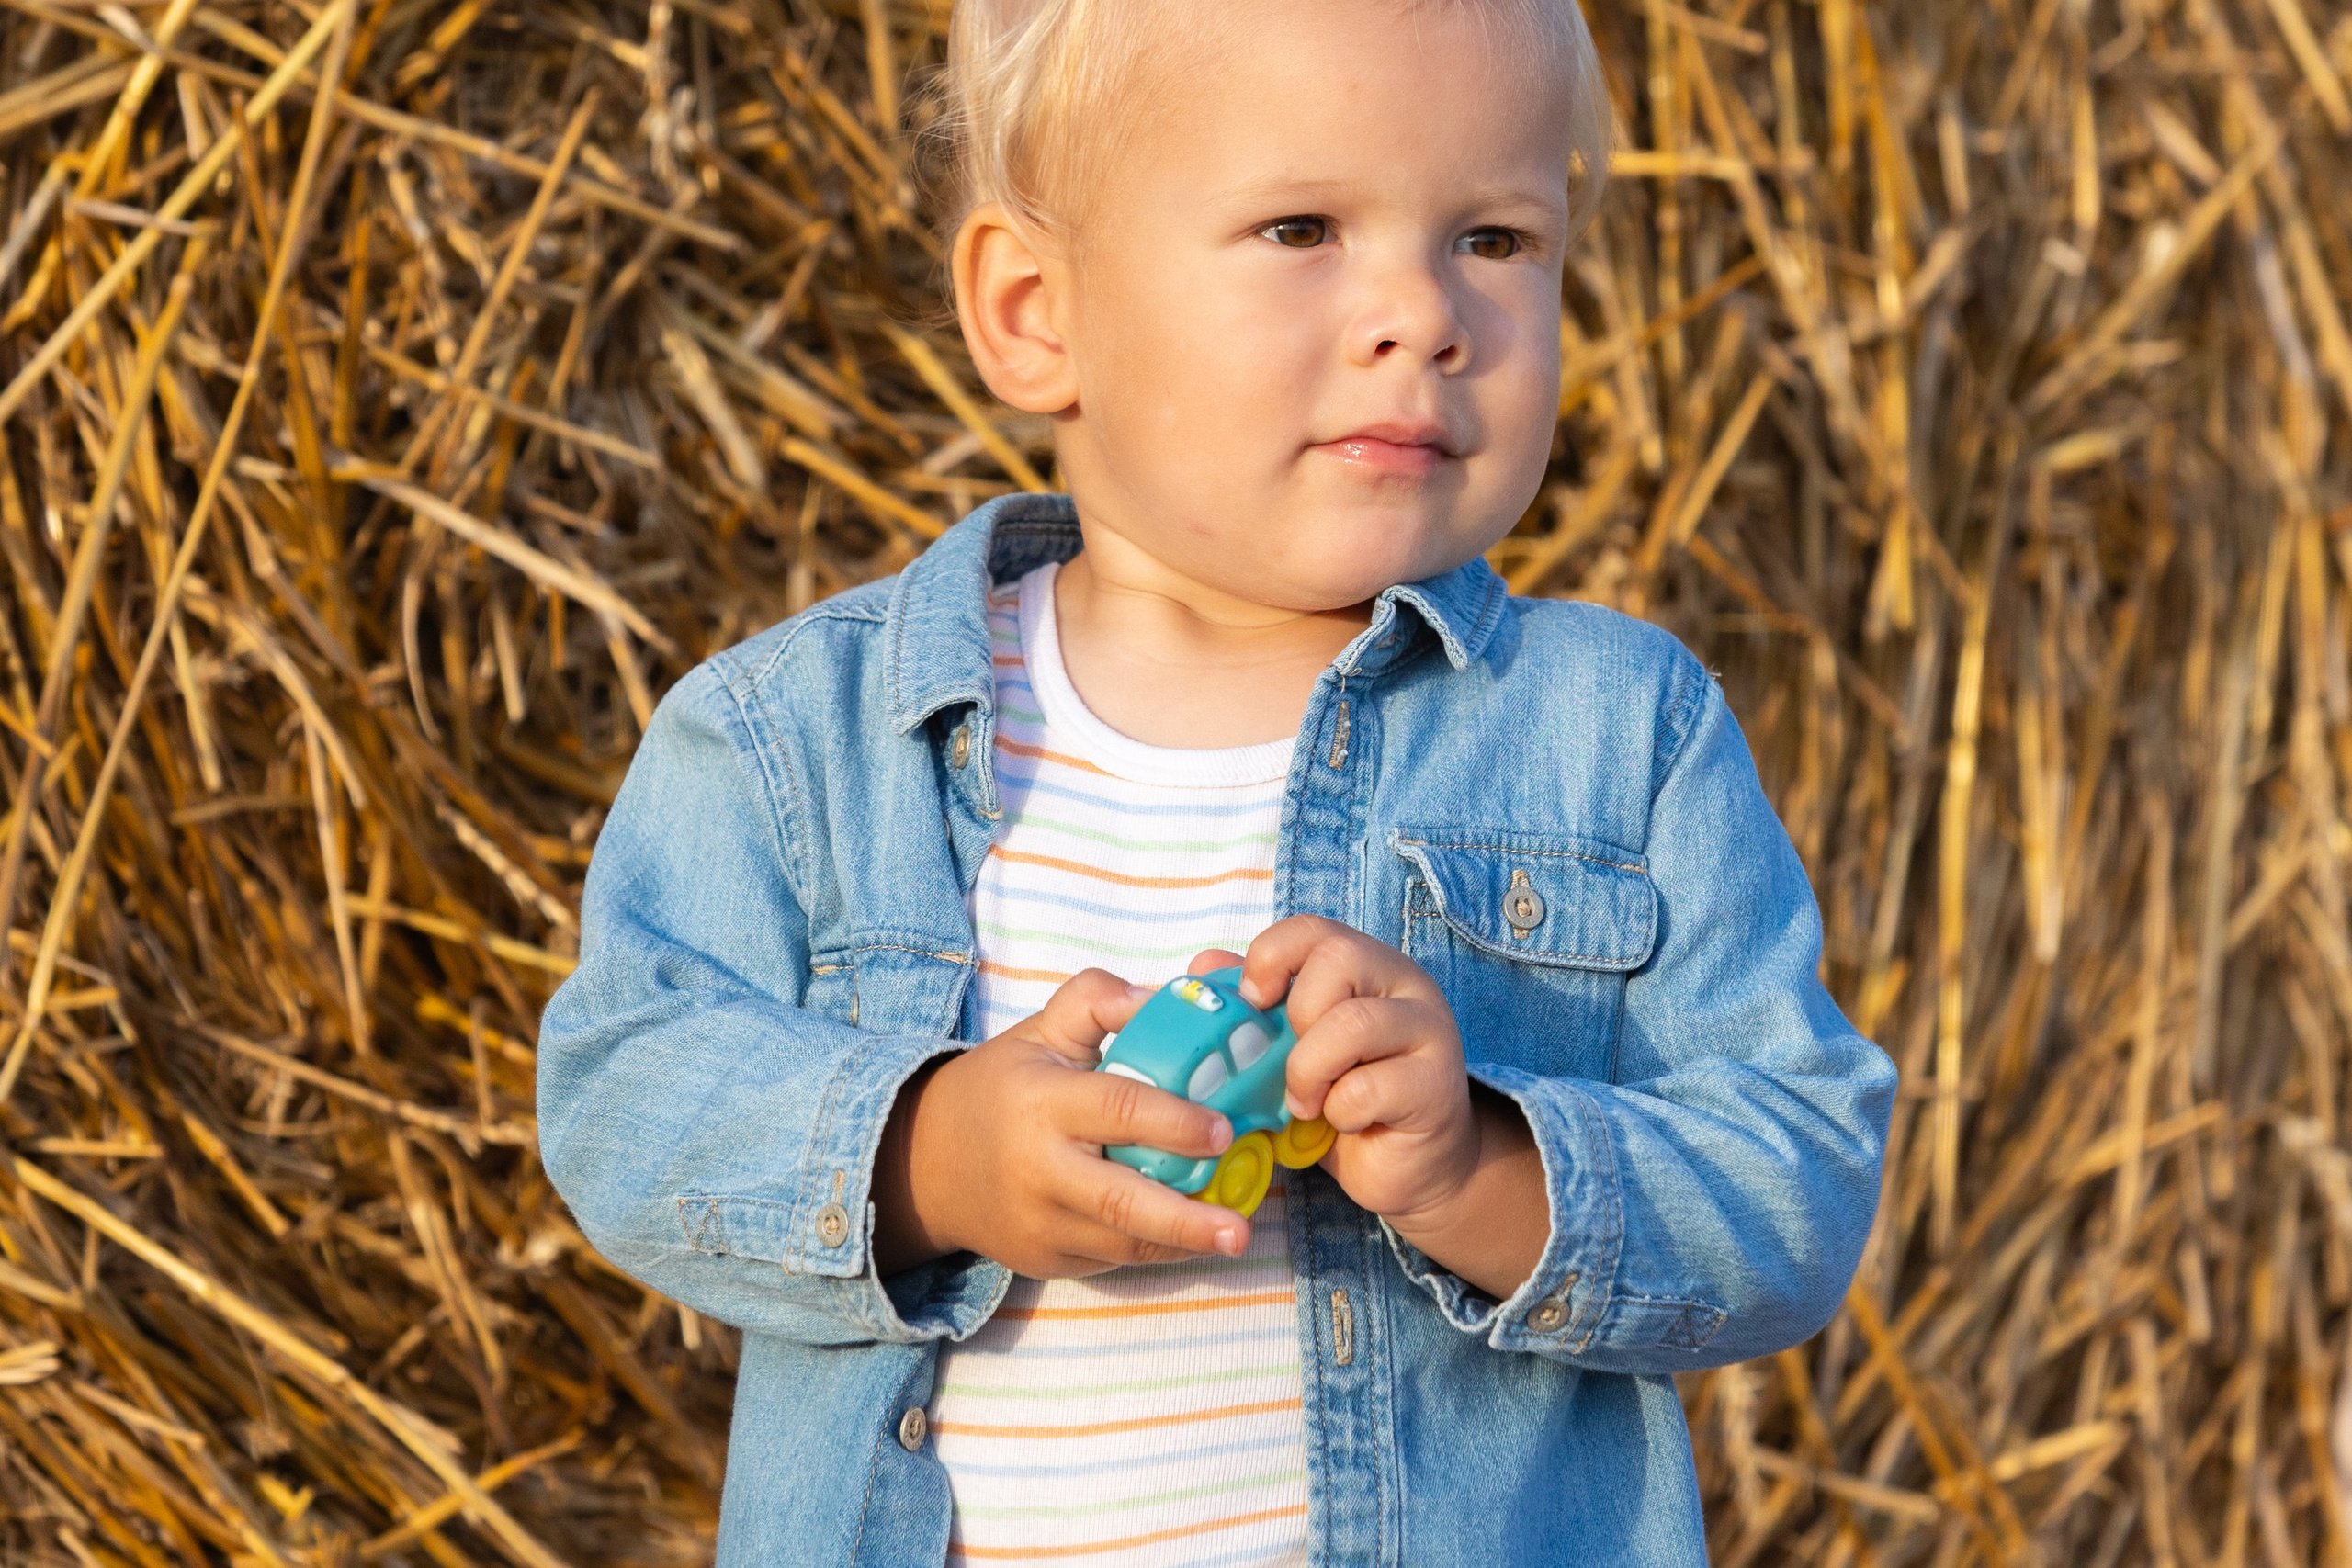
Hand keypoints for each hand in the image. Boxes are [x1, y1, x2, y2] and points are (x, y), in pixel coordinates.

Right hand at [872, 969, 1251, 1278]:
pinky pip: (1109, 1258)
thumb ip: (1097, 1000)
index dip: (1174, 1122)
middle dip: (1184, 1217)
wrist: (927, 1164)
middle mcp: (1039, 1168)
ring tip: (1233, 1237)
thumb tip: (1159, 997)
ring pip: (1121, 1240)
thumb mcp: (1039, 1030)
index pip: (1117, 1110)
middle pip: (1119, 1199)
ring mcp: (1040, 1222)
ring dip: (1181, 1241)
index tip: (1224, 1130)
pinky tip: (1191, 1238)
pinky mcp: (1045, 1259)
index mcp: (1043, 1102)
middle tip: (1239, 1226)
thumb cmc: (1001, 1087)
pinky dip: (1153, 1249)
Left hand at [1200, 919, 1548, 1297]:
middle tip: (1288, 1061)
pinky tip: (1342, 1123)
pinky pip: (1368, 1088)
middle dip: (1297, 1011)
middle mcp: (1403, 986)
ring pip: (1355, 1021)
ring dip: (1310, 1069)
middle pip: (1339, 956)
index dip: (1270, 957)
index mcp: (1365, 966)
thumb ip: (1252, 1009)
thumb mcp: (1290, 1051)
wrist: (1408, 1166)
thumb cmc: (1343, 1099)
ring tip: (1305, 1103)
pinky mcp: (1434, 1086)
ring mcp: (1428, 1032)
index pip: (1312, 929)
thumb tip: (1202, 967)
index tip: (1252, 1002)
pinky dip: (1338, 1112)